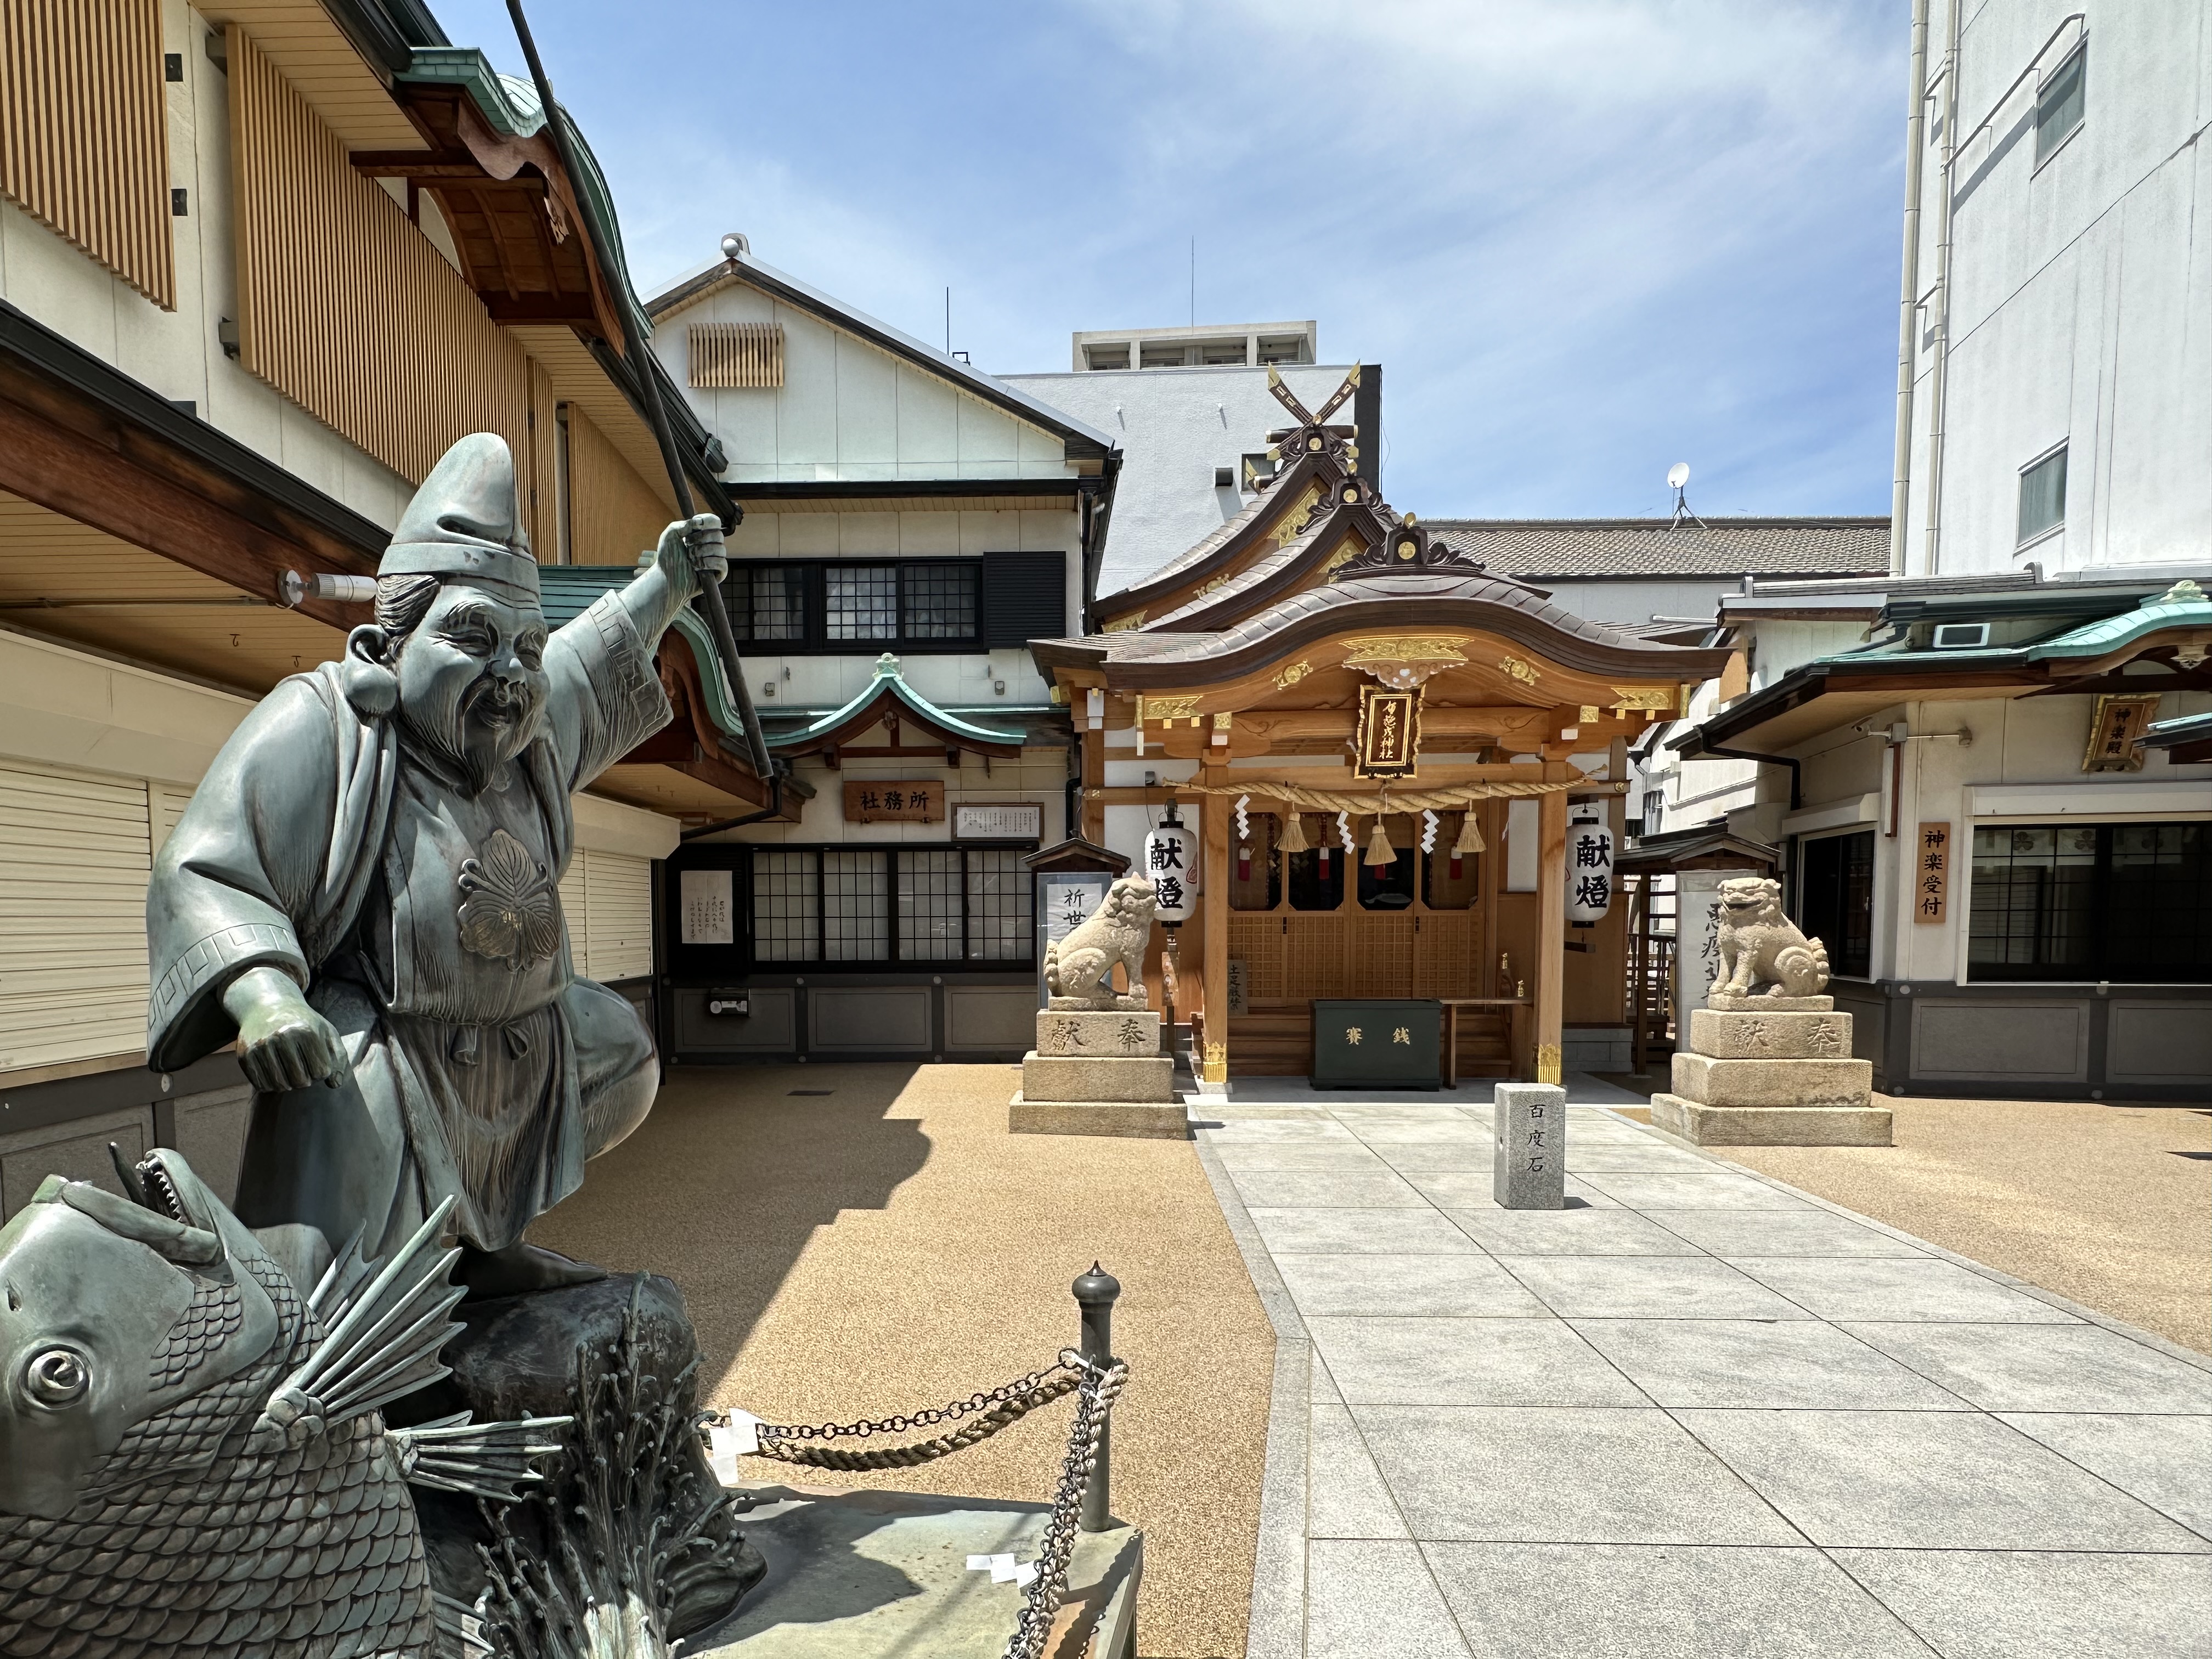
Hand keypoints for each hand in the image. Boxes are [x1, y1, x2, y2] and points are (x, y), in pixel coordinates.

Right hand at [222, 966, 348, 1090]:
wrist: (267, 1006)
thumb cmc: (303, 1023)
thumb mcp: (326, 1032)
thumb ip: (338, 1057)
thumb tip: (335, 1085)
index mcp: (307, 1031)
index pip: (321, 1072)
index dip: (321, 1073)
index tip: (317, 1063)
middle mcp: (282, 1037)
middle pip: (300, 1081)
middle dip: (305, 1081)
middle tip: (302, 1070)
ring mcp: (261, 1045)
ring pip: (280, 1086)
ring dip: (288, 1084)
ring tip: (289, 1072)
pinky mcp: (245, 1054)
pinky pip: (261, 1085)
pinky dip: (270, 1085)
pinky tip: (274, 1073)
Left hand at [654, 513, 727, 601]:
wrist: (667, 579)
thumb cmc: (667, 558)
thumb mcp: (670, 535)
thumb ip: (684, 524)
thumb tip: (700, 522)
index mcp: (701, 533)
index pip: (714, 521)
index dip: (708, 521)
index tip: (696, 526)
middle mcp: (710, 544)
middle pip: (718, 535)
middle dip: (701, 539)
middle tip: (687, 545)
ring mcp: (715, 558)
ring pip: (720, 549)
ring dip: (702, 553)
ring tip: (690, 559)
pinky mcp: (718, 573)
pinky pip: (722, 563)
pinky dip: (709, 564)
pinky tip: (697, 567)